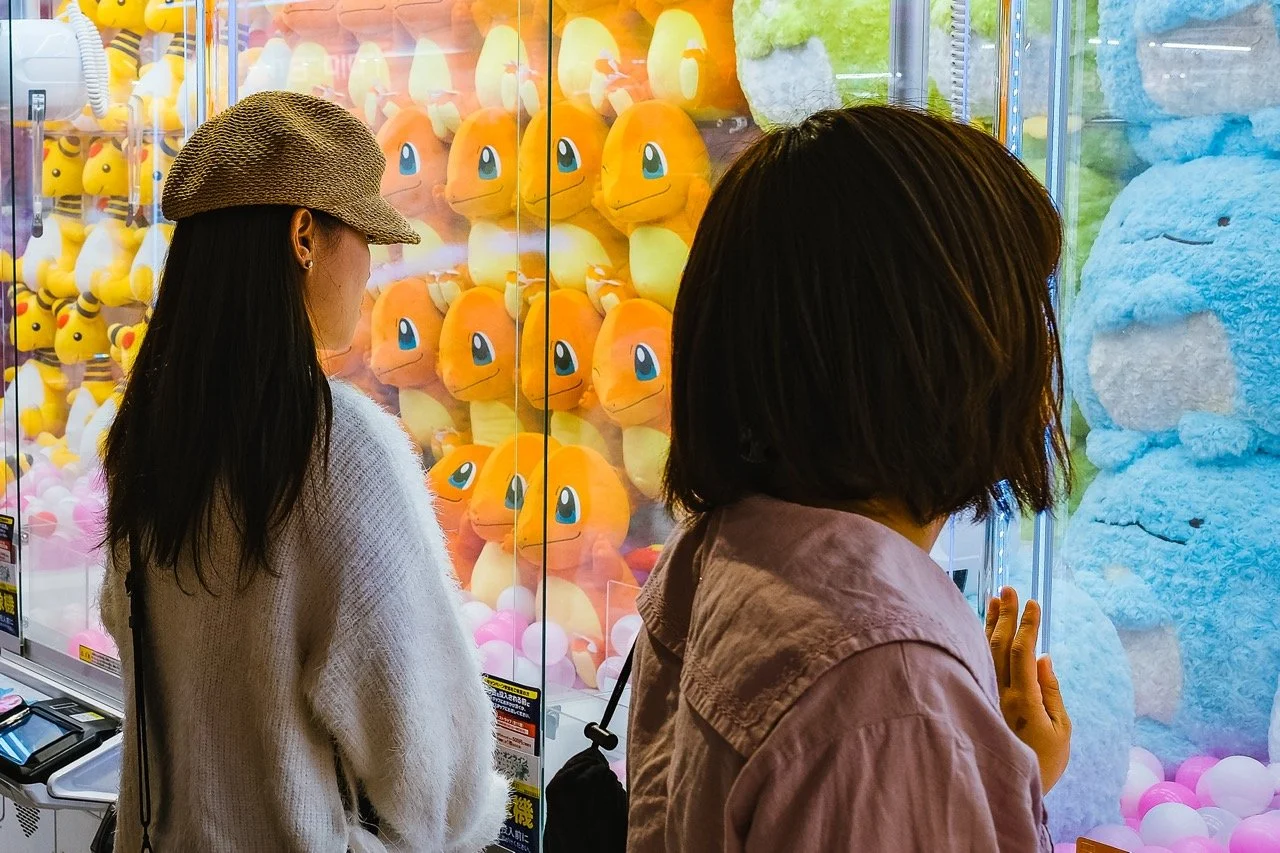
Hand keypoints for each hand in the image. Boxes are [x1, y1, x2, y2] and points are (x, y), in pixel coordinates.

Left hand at [986, 587, 1071, 792]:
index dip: (1027, 625)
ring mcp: (984, 695)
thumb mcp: (1061, 730)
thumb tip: (1043, 656)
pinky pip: (974, 662)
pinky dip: (977, 641)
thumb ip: (1052, 691)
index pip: (1022, 652)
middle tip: (1010, 588)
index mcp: (1023, 700)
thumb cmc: (1044, 762)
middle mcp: (998, 693)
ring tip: (995, 598)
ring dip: (990, 623)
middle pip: (999, 644)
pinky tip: (981, 626)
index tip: (1033, 602)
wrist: (1009, 787)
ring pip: (983, 651)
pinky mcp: (976, 699)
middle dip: (1006, 614)